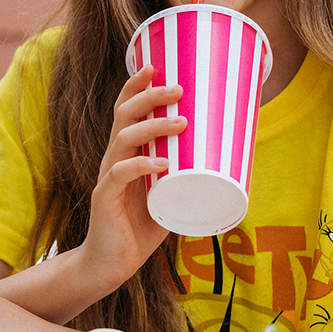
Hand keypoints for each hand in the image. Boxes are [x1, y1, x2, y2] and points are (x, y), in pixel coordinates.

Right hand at [80, 66, 184, 289]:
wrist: (110, 264)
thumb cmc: (139, 229)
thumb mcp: (168, 197)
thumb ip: (186, 180)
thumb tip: (227, 164)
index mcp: (125, 154)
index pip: (125, 111)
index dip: (136, 87)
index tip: (156, 66)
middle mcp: (113, 159)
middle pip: (124, 116)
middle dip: (149, 97)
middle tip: (177, 89)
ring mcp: (107, 178)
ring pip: (123, 139)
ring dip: (153, 127)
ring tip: (180, 123)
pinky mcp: (105, 199)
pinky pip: (119, 175)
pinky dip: (141, 166)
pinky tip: (161, 164)